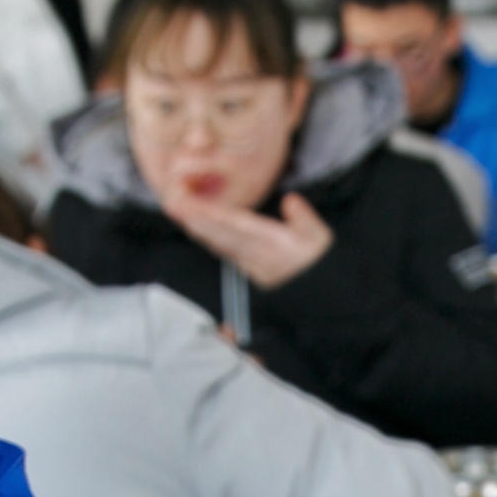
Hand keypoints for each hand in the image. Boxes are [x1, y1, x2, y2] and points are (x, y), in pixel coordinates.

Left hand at [161, 189, 335, 291]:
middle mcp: (257, 255)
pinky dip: (208, 239)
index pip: (237, 226)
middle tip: (172, 205)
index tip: (192, 204)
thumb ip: (304, 218)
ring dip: (197, 229)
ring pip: (219, 245)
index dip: (213, 215)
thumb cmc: (322, 263)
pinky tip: (197, 229)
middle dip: (195, 220)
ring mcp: (251, 265)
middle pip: (220, 235)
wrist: (325, 296)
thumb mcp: (321, 238)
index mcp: (274, 244)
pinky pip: (224, 252)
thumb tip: (290, 200)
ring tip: (178, 213)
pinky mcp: (251, 270)